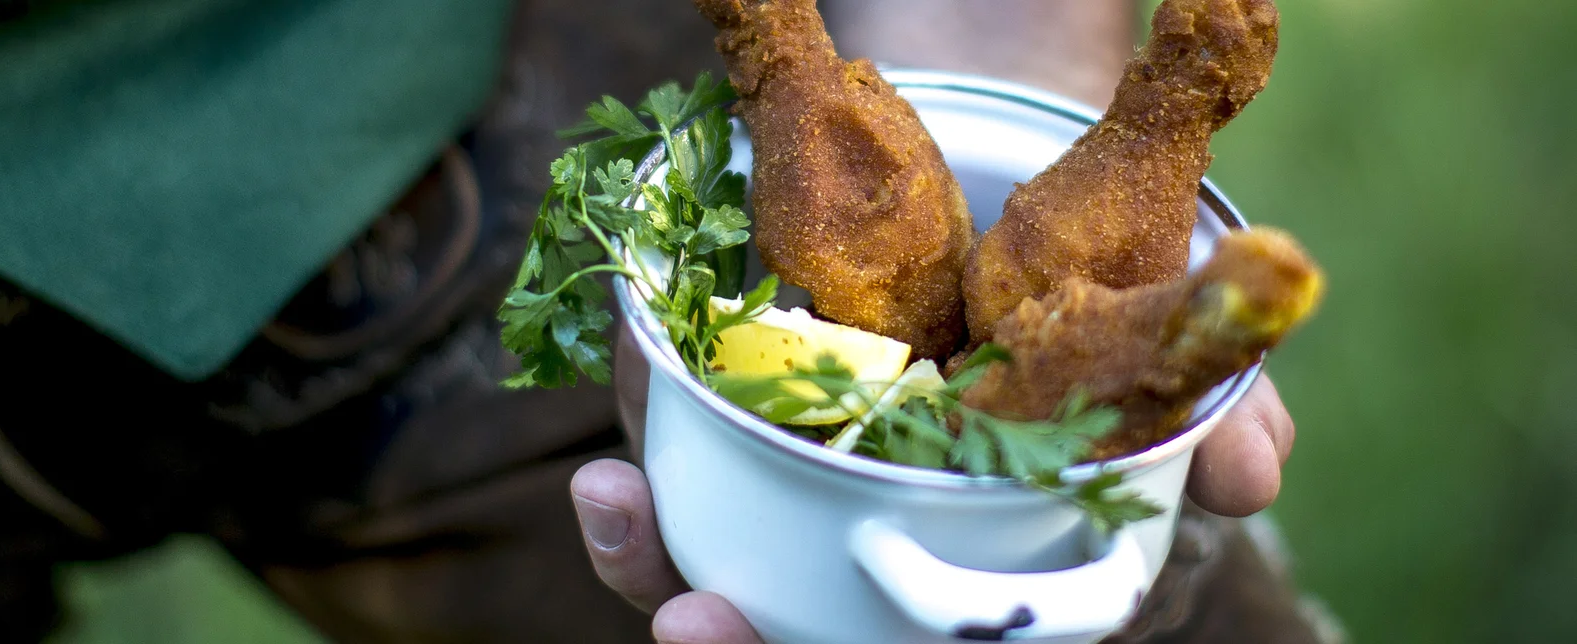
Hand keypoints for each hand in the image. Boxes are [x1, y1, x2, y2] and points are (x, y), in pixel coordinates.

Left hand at [572, 329, 1297, 641]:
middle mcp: (868, 552)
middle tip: (700, 628)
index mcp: (971, 569)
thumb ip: (1212, 421)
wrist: (1004, 183)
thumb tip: (1250, 477)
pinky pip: (669, 456)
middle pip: (793, 635)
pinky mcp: (726, 416)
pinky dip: (640, 453)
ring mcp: (789, 492)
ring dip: (648, 561)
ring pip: (706, 571)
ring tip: (616, 502)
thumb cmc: (1092, 303)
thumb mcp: (1159, 361)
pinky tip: (625, 422)